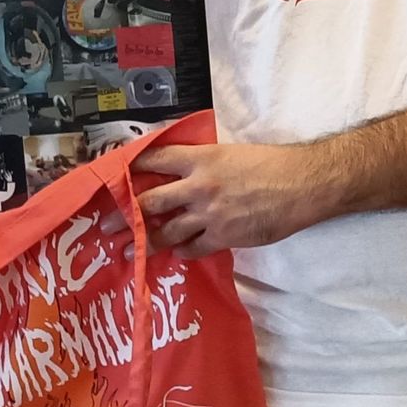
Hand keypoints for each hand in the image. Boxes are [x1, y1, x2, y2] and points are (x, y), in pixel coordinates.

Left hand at [104, 143, 314, 260]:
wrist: (301, 185)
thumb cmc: (271, 163)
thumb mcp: (231, 152)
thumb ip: (205, 163)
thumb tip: (185, 172)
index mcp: (201, 158)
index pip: (156, 158)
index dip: (133, 165)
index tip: (115, 175)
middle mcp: (198, 185)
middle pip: (149, 200)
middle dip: (124, 215)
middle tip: (105, 226)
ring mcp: (209, 214)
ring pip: (166, 230)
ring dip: (144, 242)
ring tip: (128, 251)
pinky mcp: (223, 237)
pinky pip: (192, 248)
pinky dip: (181, 251)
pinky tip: (175, 253)